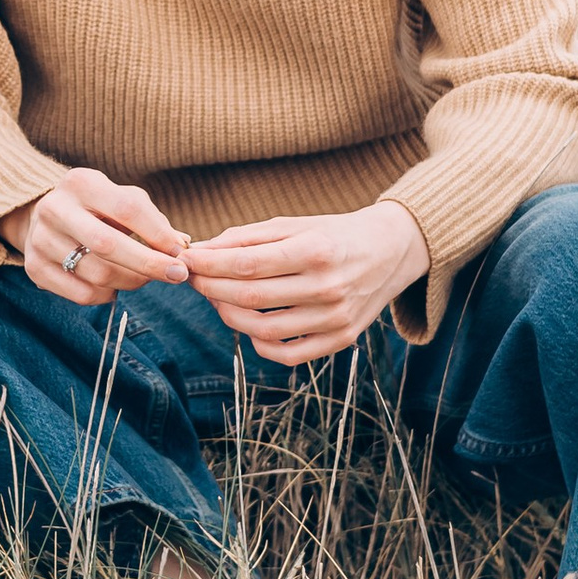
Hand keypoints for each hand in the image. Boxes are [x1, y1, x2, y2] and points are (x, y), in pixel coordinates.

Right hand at [0, 166, 189, 302]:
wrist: (45, 216)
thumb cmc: (97, 208)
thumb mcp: (122, 200)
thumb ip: (152, 220)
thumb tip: (181, 246)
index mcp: (81, 183)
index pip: (127, 209)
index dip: (157, 234)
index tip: (180, 252)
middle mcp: (55, 208)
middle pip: (108, 245)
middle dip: (149, 264)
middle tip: (177, 275)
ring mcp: (40, 239)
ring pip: (98, 274)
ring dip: (131, 282)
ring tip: (143, 278)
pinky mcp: (34, 267)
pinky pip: (82, 294)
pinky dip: (107, 295)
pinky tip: (114, 286)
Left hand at [180, 197, 429, 365]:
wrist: (390, 251)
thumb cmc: (334, 234)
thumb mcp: (294, 224)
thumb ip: (247, 237)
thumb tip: (201, 251)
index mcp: (316, 250)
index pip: (248, 264)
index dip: (210, 264)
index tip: (186, 260)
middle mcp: (328, 287)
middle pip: (251, 297)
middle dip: (212, 288)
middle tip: (193, 279)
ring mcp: (336, 318)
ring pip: (264, 330)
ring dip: (228, 316)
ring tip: (217, 299)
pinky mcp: (341, 340)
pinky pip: (288, 355)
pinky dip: (259, 344)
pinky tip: (249, 325)